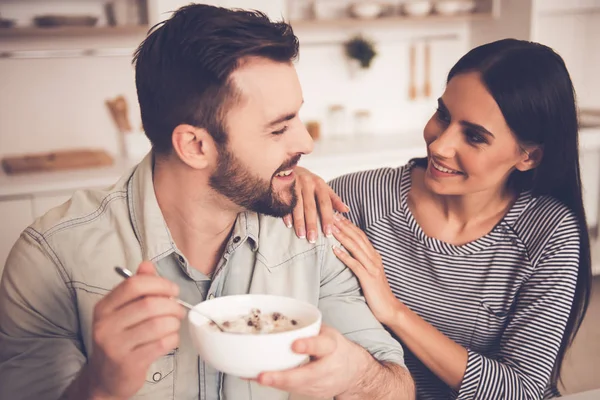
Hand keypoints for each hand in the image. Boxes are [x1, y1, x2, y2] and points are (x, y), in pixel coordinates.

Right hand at [86, 261, 184, 399]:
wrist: (106, 377)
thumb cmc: (119, 339)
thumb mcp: (121, 311)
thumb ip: (136, 287)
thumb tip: (147, 265)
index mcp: (104, 307)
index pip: (133, 285)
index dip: (159, 283)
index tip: (172, 290)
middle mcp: (106, 325)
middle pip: (149, 304)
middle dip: (171, 305)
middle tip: (178, 309)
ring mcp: (116, 346)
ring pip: (158, 324)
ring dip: (174, 322)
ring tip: (174, 324)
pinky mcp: (129, 363)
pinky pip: (161, 344)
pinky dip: (173, 338)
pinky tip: (170, 338)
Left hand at [256, 325, 369, 397]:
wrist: (353, 372)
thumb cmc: (335, 348)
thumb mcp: (327, 333)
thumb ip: (308, 329)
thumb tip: (280, 319)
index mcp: (332, 346)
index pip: (322, 345)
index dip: (309, 345)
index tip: (295, 345)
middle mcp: (329, 367)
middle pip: (307, 375)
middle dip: (283, 377)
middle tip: (263, 376)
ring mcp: (322, 384)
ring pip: (298, 387)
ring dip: (276, 384)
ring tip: (256, 378)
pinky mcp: (314, 393)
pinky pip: (293, 390)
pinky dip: (277, 385)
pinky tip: (261, 380)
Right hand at [283, 166, 348, 242]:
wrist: (289, 167)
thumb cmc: (309, 181)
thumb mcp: (323, 187)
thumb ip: (334, 199)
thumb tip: (346, 210)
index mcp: (319, 184)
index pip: (325, 203)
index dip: (327, 218)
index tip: (328, 233)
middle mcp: (307, 183)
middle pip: (310, 206)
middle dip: (311, 223)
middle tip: (313, 239)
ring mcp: (294, 184)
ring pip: (297, 206)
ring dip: (299, 221)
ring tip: (301, 235)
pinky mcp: (282, 186)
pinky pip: (284, 202)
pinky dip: (286, 214)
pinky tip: (288, 224)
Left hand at [331, 213, 399, 325]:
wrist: (389, 308)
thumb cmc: (377, 292)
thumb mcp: (371, 273)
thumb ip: (363, 261)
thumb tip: (350, 252)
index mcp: (374, 256)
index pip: (360, 236)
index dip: (349, 225)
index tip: (338, 216)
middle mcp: (374, 258)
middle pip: (357, 238)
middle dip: (344, 225)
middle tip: (332, 215)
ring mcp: (372, 268)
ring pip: (355, 247)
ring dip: (343, 236)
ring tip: (332, 228)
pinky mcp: (368, 278)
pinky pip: (354, 264)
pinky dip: (344, 255)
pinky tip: (334, 249)